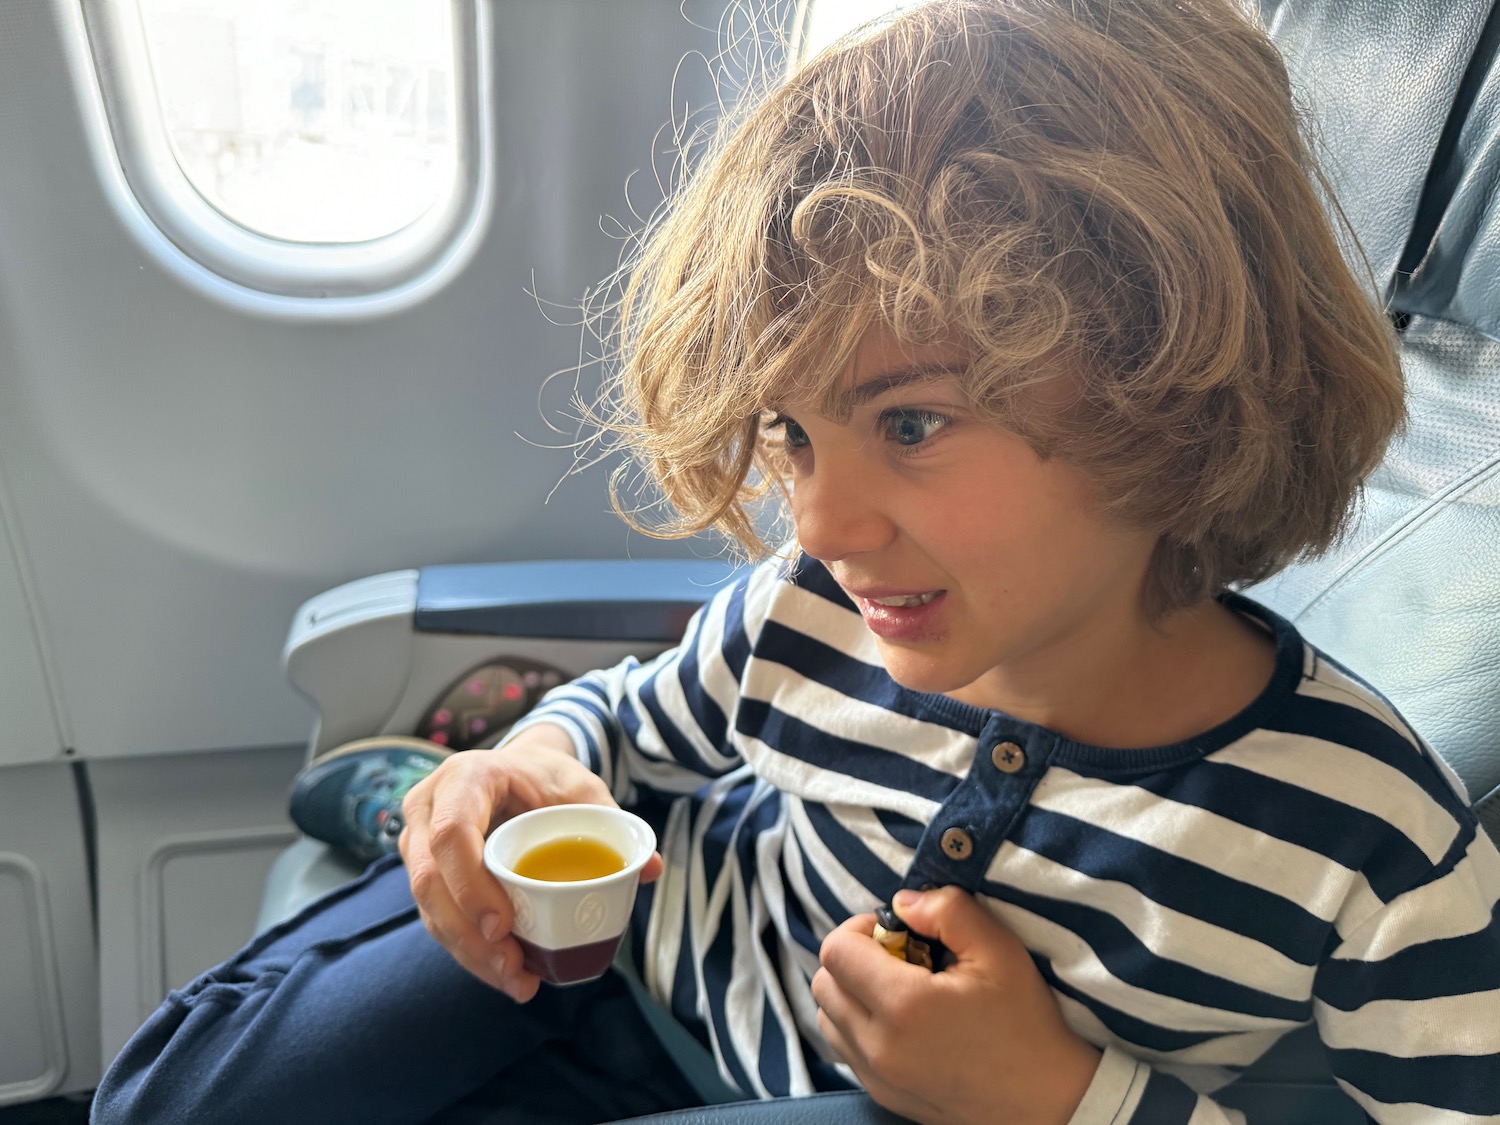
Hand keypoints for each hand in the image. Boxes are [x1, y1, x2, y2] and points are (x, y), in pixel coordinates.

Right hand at [398, 725, 663, 1001]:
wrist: (517, 771)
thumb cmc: (547, 778)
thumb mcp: (581, 789)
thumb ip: (613, 822)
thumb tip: (653, 869)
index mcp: (466, 777)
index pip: (452, 833)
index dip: (469, 885)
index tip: (503, 926)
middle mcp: (429, 808)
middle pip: (429, 881)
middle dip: (468, 936)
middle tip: (513, 968)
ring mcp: (419, 842)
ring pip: (429, 909)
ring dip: (469, 953)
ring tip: (517, 982)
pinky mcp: (425, 873)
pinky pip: (438, 918)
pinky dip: (469, 951)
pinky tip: (505, 974)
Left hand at [812, 887, 1099, 1124]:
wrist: (1048, 1104)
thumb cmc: (1026, 1025)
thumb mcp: (999, 949)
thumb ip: (947, 910)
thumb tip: (902, 903)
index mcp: (903, 1005)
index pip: (836, 950)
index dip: (862, 928)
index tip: (899, 931)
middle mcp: (878, 1046)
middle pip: (824, 983)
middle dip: (855, 958)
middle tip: (903, 957)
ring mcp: (877, 1077)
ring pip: (827, 1018)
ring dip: (852, 993)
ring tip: (902, 990)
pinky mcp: (884, 1096)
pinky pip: (846, 1049)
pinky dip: (860, 1026)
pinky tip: (905, 1022)